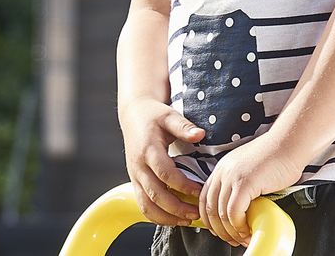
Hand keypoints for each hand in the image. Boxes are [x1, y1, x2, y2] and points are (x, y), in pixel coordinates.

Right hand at [120, 97, 205, 225]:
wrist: (133, 115)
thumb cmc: (153, 115)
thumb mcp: (169, 115)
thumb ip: (184, 126)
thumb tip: (200, 134)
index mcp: (148, 149)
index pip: (165, 173)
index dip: (182, 184)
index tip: (198, 190)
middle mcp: (139, 166)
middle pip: (155, 194)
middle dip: (176, 208)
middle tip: (196, 212)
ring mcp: (135, 176)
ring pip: (146, 205)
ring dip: (166, 217)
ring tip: (187, 220)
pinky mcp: (135, 181)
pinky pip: (142, 204)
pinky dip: (156, 216)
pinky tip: (172, 219)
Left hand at [199, 132, 302, 245]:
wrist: (289, 143)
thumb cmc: (275, 157)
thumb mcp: (248, 169)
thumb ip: (239, 185)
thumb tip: (238, 210)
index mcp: (222, 168)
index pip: (204, 198)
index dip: (209, 219)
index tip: (217, 230)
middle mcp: (223, 171)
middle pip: (210, 209)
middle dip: (219, 230)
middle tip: (231, 239)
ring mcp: (232, 176)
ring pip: (221, 214)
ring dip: (231, 232)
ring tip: (242, 238)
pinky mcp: (244, 183)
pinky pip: (234, 213)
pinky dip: (239, 226)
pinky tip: (247, 230)